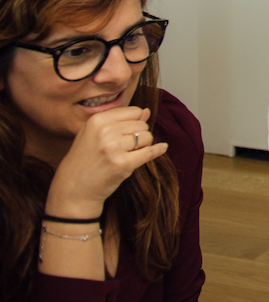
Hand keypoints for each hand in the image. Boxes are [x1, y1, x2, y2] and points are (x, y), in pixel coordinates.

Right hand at [45, 106, 166, 217]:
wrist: (73, 190)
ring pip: (147, 137)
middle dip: (140, 135)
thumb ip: (120, 121)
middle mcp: (105, 131)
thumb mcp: (94, 134)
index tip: (127, 133)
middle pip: (142, 124)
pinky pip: (150, 152)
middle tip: (125, 148)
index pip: (134, 111)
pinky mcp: (122, 164)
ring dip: (144, 146)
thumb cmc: (84, 161)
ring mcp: (114, 148)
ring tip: (129, 154)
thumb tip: (147, 110)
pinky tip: (162, 148)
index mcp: (97, 120)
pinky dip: (158, 150)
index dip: (135, 122)